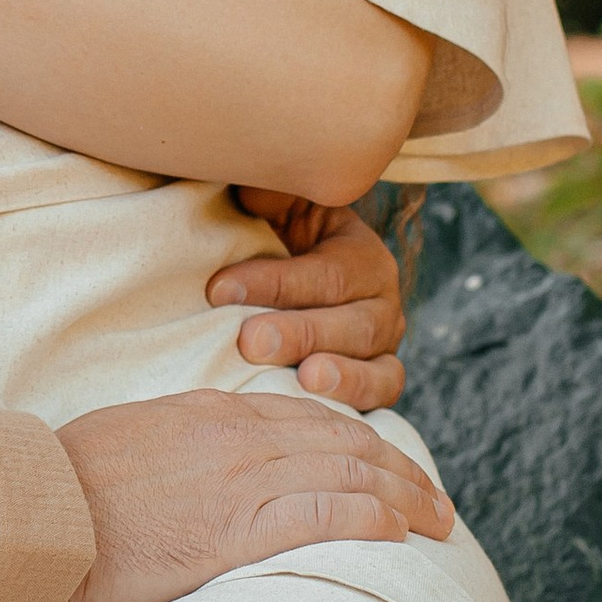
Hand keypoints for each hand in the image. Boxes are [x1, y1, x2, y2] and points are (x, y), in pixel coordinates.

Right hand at [54, 386, 449, 601]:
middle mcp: (237, 438)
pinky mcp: (234, 531)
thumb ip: (174, 447)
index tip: (387, 465)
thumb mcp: (127, 444)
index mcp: (210, 416)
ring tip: (438, 522)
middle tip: (436, 500)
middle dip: (400, 470)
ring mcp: (239, 480)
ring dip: (404, 496)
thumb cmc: (61, 489)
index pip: (308, 419)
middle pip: (344, 443)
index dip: (358, 440)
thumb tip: (193, 467)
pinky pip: (322, 514)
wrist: (33, 511)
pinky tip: (398, 533)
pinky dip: (369, 518)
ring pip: (348, 473)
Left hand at [213, 195, 404, 413]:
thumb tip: (254, 193)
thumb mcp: (274, 207)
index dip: (273, 282)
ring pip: (375, 365)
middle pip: (351, 322)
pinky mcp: (379, 380)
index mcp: (360, 252)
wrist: (287, 277)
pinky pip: (381, 396)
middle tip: (250, 341)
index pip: (323, 271)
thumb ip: (268, 195)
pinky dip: (356, 402)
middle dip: (300, 333)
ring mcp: (383, 345)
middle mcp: (381, 300)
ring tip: (304, 379)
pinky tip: (320, 408)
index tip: (217, 290)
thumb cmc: (271, 241)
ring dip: (338, 375)